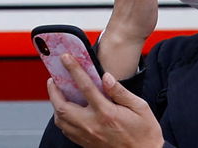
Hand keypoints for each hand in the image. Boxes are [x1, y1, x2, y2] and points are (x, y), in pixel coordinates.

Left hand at [48, 54, 164, 147]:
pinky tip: (66, 111)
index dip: (73, 70)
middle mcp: (92, 125)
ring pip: (61, 120)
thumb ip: (120, 91)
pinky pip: (66, 131)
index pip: (85, 87)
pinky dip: (61, 119)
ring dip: (55, 105)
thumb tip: (106, 77)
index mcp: (106, 113)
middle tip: (53, 79)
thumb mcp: (139, 107)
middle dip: (54, 91)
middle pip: (63, 107)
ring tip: (57, 93)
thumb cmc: (144, 132)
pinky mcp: (86, 144)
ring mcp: (87, 136)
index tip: (66, 59)